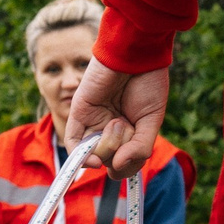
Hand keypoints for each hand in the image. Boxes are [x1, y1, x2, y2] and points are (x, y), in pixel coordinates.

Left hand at [64, 61, 170, 178]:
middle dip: (120, 152)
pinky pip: (73, 143)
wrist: (137, 54)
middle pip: (108, 160)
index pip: (122, 162)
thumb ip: (139, 149)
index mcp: (127, 131)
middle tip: (128, 127)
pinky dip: (81, 156)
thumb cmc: (148, 82)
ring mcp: (92, 121)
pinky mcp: (79, 113)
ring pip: (93, 154)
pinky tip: (93, 160)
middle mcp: (108, 128)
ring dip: (108, 146)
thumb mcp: (151, 122)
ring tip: (119, 122)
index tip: (129, 162)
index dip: (125, 168)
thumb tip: (115, 170)